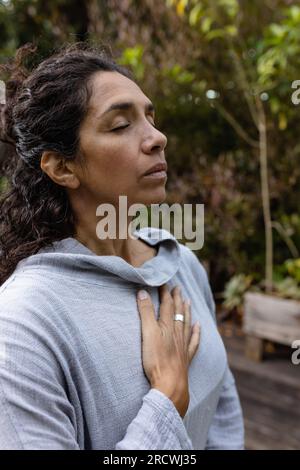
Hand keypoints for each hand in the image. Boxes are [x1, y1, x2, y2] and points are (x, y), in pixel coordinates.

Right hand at [136, 284, 200, 417]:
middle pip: (178, 312)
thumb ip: (145, 312)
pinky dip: (196, 332)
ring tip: (188, 301)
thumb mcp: (147, 333)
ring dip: (186, 311)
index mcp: (167, 325)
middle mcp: (177, 332)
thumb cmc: (156, 359)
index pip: (166, 304)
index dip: (165, 292)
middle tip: (178, 287)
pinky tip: (198, 327)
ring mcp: (183, 345)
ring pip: (186, 323)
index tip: (164, 281)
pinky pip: (193, 341)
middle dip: (177, 298)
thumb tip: (143, 292)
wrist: (170, 385)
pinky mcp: (185, 357)